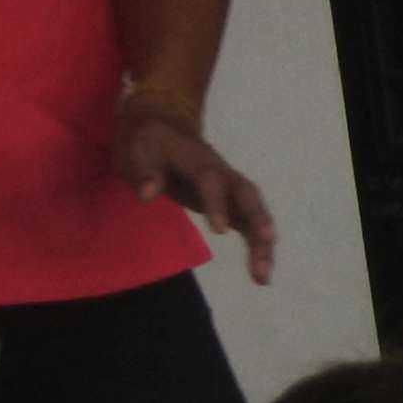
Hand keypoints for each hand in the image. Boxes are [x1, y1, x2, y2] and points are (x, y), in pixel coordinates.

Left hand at [116, 93, 274, 279]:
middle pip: (247, 195)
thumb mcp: (135, 149)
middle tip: (267, 245)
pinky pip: (249, 224)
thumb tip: (148, 195)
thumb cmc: (147, 141)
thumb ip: (142, 171)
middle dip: (259, 220)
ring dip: (262, 243)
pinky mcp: (229, 203)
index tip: (220, 230)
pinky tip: (259, 272)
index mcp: (197, 159)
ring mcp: (229, 188)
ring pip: (254, 212)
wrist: (164, 126)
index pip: (212, 180)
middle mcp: (222, 173)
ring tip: (263, 277)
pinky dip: (258, 247)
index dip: (218, 203)